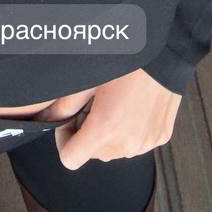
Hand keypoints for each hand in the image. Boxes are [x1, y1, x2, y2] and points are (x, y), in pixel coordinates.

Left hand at [34, 70, 181, 168]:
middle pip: (93, 154)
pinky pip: (136, 143)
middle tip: (91, 105)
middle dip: (87, 134)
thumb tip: (45, 117)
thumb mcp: (89, 76)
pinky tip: (131, 106)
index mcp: (104, 129)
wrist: (166, 52)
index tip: (69, 122)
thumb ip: (65, 103)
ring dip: (108, 135)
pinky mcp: (160, 137)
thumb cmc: (127, 60)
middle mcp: (126, 143)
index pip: (70, 160)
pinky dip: (129, 131)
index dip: (63, 141)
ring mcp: (146, 143)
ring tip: (113, 103)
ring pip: (115, 151)